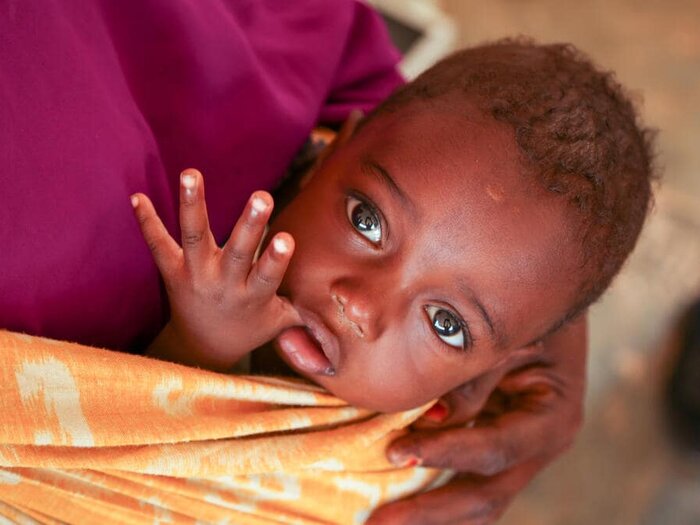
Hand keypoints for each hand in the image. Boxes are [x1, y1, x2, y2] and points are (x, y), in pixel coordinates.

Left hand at [131, 168, 300, 370]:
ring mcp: (195, 276)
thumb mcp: (279, 323)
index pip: (268, 277)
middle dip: (250, 225)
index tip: (287, 239)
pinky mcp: (171, 272)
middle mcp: (223, 285)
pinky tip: (136, 196)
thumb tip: (354, 312)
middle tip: (262, 196)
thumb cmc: (249, 329)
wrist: (201, 348)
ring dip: (193, 205)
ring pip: (194, 238)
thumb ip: (308, 312)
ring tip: (191, 174)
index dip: (276, 260)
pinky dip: (147, 222)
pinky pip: (157, 245)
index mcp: (252, 297)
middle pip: (238, 253)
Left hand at [368, 315, 586, 524]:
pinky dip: (434, 492)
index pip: (495, 448)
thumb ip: (474, 377)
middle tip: (379, 523)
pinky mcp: (498, 448)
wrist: (551, 298)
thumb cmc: (532, 312)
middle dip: (431, 513)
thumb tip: (431, 417)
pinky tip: (398, 499)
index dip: (446, 453)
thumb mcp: (508, 335)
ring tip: (380, 522)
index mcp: (553, 418)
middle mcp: (539, 446)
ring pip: (477, 501)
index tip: (397, 453)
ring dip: (431, 515)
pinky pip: (466, 480)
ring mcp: (519, 453)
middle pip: (486, 497)